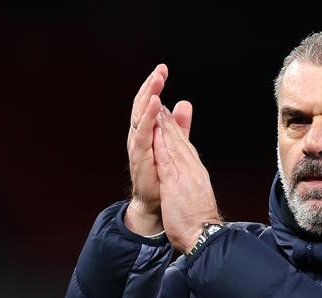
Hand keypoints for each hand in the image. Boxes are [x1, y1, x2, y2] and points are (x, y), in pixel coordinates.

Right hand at [123, 65, 193, 235]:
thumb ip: (178, 125)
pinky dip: (148, 118)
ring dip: (148, 97)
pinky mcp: (140, 157)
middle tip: (160, 70)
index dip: (154, 86)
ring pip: (140, 116)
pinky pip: (143, 134)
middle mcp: (139, 135)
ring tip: (156, 82)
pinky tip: (155, 105)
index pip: (149, 103)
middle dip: (150, 86)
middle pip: (142, 105)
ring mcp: (138, 146)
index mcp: (148, 131)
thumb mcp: (173, 144)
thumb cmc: (162, 176)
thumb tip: (183, 103)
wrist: (157, 204)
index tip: (162, 69)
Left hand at [153, 105, 220, 252]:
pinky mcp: (175, 182)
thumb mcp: (195, 196)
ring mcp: (185, 174)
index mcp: (196, 173)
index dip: (176, 130)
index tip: (168, 116)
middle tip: (161, 102)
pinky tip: (155, 131)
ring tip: (157, 108)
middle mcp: (192, 169)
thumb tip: (188, 177)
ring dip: (165, 125)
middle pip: (180, 141)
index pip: (185, 147)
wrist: (204, 234)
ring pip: (173, 145)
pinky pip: (167, 159)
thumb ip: (190, 182)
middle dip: (170, 121)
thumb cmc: (198, 220)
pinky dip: (161, 144)